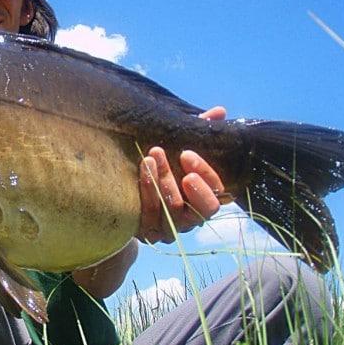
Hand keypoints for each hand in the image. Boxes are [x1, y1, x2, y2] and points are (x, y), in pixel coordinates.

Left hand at [136, 106, 226, 243]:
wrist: (124, 198)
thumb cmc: (160, 169)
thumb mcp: (179, 152)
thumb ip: (200, 133)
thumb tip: (219, 111)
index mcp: (203, 201)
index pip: (217, 195)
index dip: (206, 174)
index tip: (188, 154)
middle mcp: (190, 220)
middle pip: (202, 210)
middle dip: (192, 183)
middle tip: (179, 155)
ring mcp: (168, 230)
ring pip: (172, 210)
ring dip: (163, 180)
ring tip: (152, 156)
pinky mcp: (147, 233)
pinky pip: (148, 215)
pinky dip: (146, 190)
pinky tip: (142, 168)